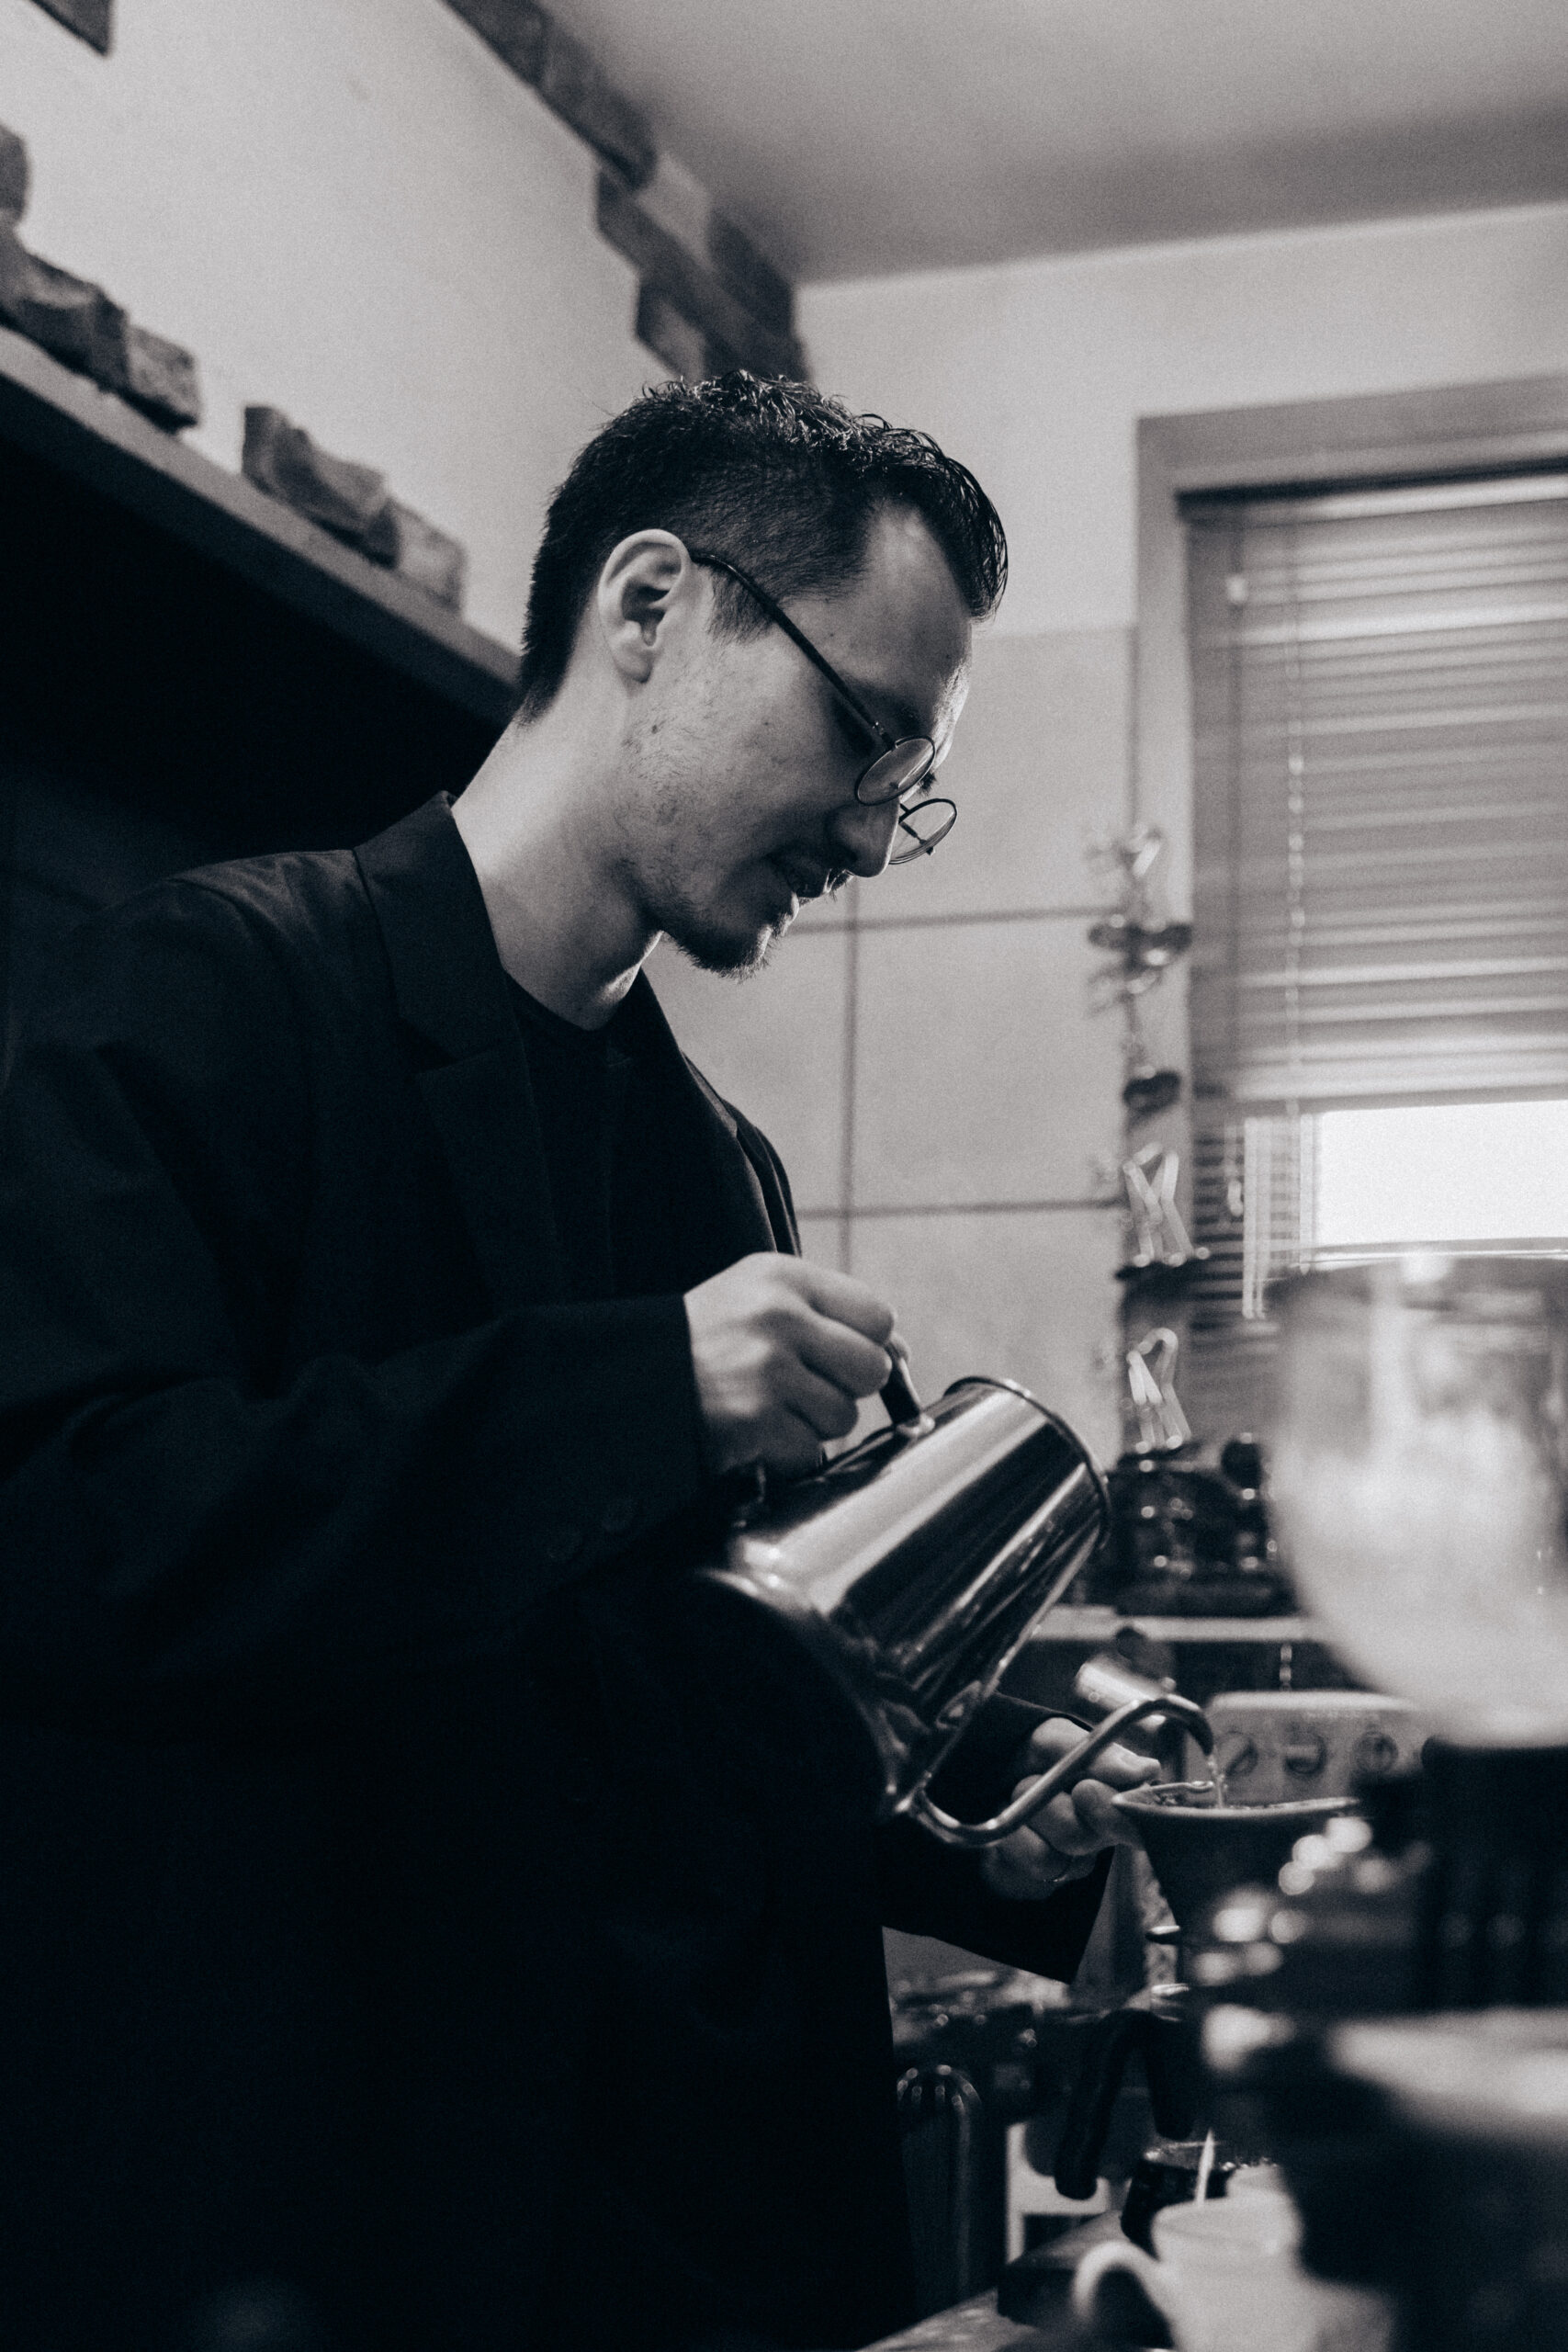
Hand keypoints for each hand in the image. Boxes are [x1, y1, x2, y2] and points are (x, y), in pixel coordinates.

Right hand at [683, 1254, 896, 1477]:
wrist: (639, 1377)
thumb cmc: (708, 1338)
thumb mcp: (760, 1296)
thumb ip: (830, 1312)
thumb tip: (902, 1352)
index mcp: (784, 1277)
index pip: (878, 1315)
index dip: (868, 1344)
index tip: (840, 1355)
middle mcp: (778, 1317)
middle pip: (871, 1368)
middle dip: (847, 1386)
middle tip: (806, 1384)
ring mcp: (766, 1369)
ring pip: (844, 1415)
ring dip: (814, 1422)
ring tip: (771, 1404)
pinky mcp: (754, 1419)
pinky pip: (810, 1449)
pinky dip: (787, 1450)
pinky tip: (756, 1428)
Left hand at [979, 1716, 1160, 1900]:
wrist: (974, 1774)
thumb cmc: (1023, 1755)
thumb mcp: (1054, 1737)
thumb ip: (1100, 1752)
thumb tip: (1148, 1770)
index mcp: (1112, 1794)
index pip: (1140, 1811)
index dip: (1117, 1807)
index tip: (1085, 1788)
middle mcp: (1099, 1830)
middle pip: (1101, 1832)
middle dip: (1069, 1806)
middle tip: (1060, 1789)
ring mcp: (1074, 1858)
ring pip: (1067, 1848)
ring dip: (1035, 1814)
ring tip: (1021, 1794)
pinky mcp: (1045, 1879)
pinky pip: (1039, 1862)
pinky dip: (1016, 1838)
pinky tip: (1012, 1826)